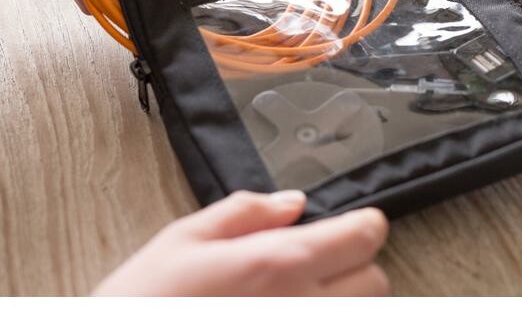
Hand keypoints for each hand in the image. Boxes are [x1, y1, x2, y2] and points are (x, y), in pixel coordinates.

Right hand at [93, 190, 390, 296]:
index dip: (362, 224)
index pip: (365, 236)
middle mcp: (305, 310)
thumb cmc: (145, 305)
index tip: (352, 224)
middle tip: (317, 263)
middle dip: (355, 265)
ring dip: (347, 301)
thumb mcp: (183, 241)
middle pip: (377, 280)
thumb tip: (291, 202)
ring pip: (365, 315)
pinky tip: (286, 316)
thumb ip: (244, 213)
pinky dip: (326, 321)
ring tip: (298, 296)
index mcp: (279, 265)